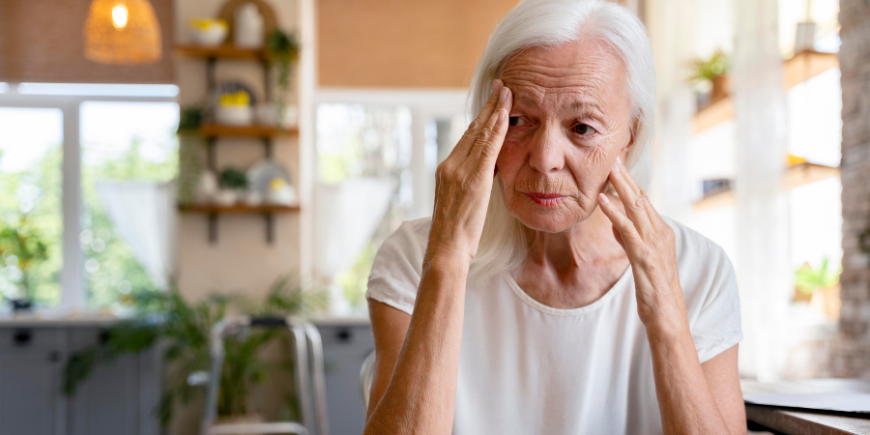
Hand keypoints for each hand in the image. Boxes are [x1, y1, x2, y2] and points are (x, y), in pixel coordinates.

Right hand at [426, 79, 511, 264]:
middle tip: (501, 86)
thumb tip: (486, 174)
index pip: (467, 138)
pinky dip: (497, 130)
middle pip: (472, 129)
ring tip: (507, 92)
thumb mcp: (462, 203)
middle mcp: (450, 165)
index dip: (481, 118)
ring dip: (495, 111)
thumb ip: (471, 184)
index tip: (492, 103)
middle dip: (488, 106)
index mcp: (446, 170)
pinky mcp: (471, 178)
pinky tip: (506, 115)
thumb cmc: (455, 235)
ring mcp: (458, 170)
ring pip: (480, 134)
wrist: (446, 249)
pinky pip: (487, 148)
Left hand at [597, 157, 686, 332]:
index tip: (616, 165)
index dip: (630, 183)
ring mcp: (654, 244)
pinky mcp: (645, 257)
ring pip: (636, 208)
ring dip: (621, 187)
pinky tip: (602, 201)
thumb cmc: (654, 290)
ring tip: (608, 169)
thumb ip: (630, 238)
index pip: (644, 201)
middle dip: (626, 177)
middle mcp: (661, 233)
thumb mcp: (640, 258)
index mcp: (661, 232)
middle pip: (641, 199)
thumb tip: (616, 222)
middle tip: (613, 156)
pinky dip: (614, 213)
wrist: (668, 317)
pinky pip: (627, 230)